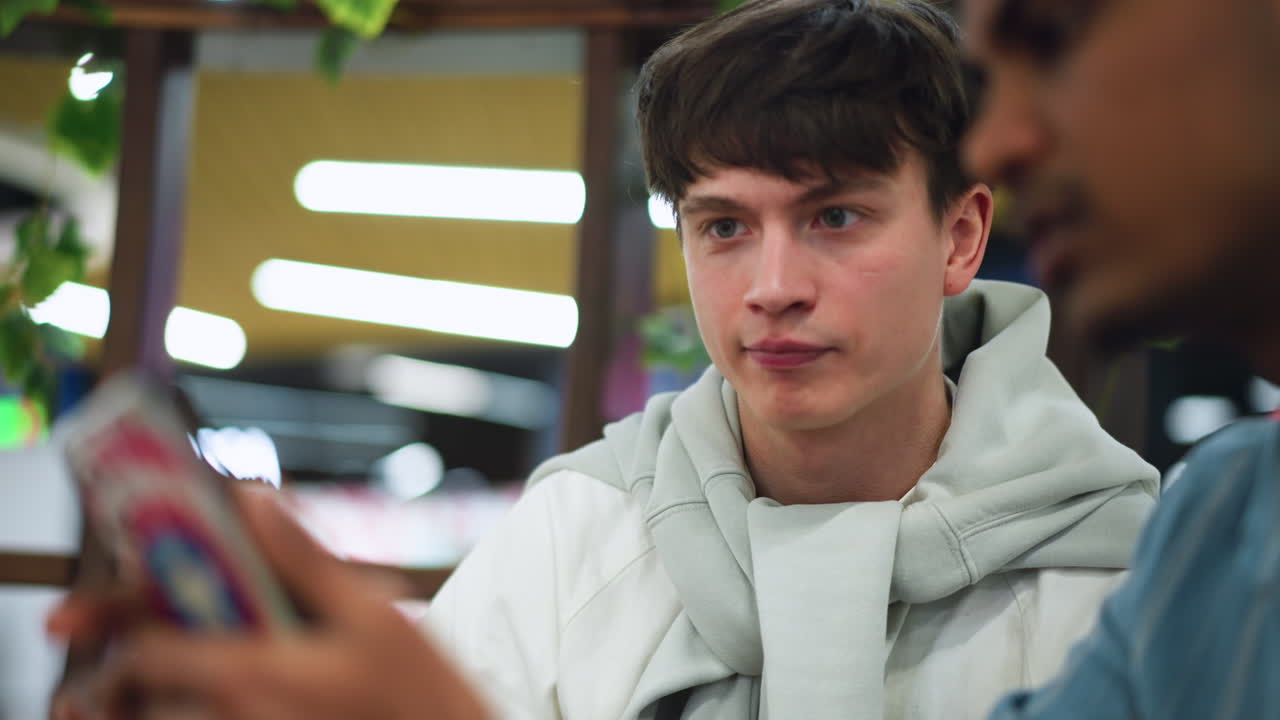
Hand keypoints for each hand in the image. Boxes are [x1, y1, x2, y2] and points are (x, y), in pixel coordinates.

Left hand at [48, 488, 490, 719]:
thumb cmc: (418, 692)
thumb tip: (255, 499)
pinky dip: (184, 719)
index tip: (98, 612)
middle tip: (109, 668)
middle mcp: (237, 716)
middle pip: (141, 699)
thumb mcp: (370, 612)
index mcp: (256, 670)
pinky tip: (196, 705)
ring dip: (145, 707)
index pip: (148, 652)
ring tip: (140, 694)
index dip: (118, 624)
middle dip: (120, 676)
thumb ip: (302, 558)